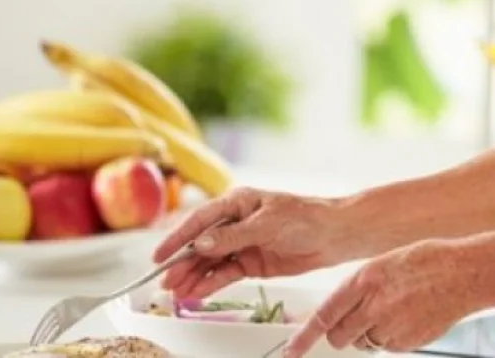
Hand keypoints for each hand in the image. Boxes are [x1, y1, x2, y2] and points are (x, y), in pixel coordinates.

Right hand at [152, 186, 349, 298]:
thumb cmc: (307, 217)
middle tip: (166, 281)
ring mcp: (242, 243)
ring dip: (193, 276)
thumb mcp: (267, 223)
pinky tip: (197, 293)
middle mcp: (236, 222)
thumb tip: (202, 243)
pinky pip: (225, 274)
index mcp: (237, 202)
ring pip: (210, 262)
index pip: (200, 220)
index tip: (160, 255)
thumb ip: (233, 236)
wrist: (334, 235)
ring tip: (177, 292)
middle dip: (182, 263)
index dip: (177, 238)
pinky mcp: (251, 262)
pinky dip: (211, 284)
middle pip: (201, 244)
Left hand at [283, 240, 485, 356]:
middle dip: (342, 333)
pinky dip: (392, 337)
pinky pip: (387, 346)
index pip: (325, 315)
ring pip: (364, 342)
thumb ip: (362, 287)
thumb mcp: (386, 263)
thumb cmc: (430, 261)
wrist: (466, 273)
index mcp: (365, 280)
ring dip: (370, 332)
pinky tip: (408, 317)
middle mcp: (374, 306)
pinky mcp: (407, 343)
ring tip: (396, 309)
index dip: (304, 336)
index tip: (292, 350)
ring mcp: (391, 327)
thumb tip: (345, 309)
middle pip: (340, 336)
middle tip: (358, 319)